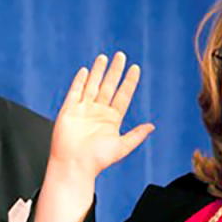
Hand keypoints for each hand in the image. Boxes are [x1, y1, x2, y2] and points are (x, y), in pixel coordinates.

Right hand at [50, 52, 153, 178]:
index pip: (123, 95)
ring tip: (104, 57)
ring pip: (92, 85)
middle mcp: (98, 112)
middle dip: (114, 71)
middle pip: (108, 86)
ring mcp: (83, 110)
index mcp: (112, 119)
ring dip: (98, 71)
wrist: (74, 165)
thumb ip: (136, 135)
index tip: (135, 68)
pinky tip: (85, 70)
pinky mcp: (69, 110)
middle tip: (121, 56)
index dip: (129, 82)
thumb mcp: (122, 147)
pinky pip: (75, 92)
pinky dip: (80, 81)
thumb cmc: (97, 160)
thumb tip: (151, 126)